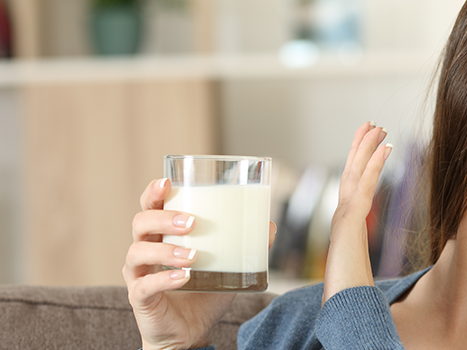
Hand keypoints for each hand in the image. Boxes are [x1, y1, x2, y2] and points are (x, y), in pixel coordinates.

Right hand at [123, 179, 277, 349]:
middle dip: (164, 218)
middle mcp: (145, 250)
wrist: (189, 332)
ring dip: (167, 250)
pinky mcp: (139, 298)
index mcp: (162, 235)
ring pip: (138, 252)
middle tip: (193, 222)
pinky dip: (164, 279)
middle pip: (140, 223)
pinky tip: (183, 277)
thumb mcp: (228, 267)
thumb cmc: (203, 293)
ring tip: (193, 256)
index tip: (167, 183)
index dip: (153, 192)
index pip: (150, 206)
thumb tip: (270, 226)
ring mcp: (139, 274)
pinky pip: (145, 285)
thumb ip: (246, 246)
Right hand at [322, 121, 391, 303]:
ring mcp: (343, 218)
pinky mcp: (350, 220)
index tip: (370, 146)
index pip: (353, 188)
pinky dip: (374, 163)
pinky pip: (365, 184)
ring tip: (377, 126)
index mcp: (345, 228)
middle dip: (360, 148)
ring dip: (366, 147)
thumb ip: (361, 267)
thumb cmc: (349, 296)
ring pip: (355, 173)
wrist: (341, 307)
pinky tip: (386, 147)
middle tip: (371, 125)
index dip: (360, 165)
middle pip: (350, 174)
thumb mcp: (360, 275)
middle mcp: (342, 219)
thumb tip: (368, 275)